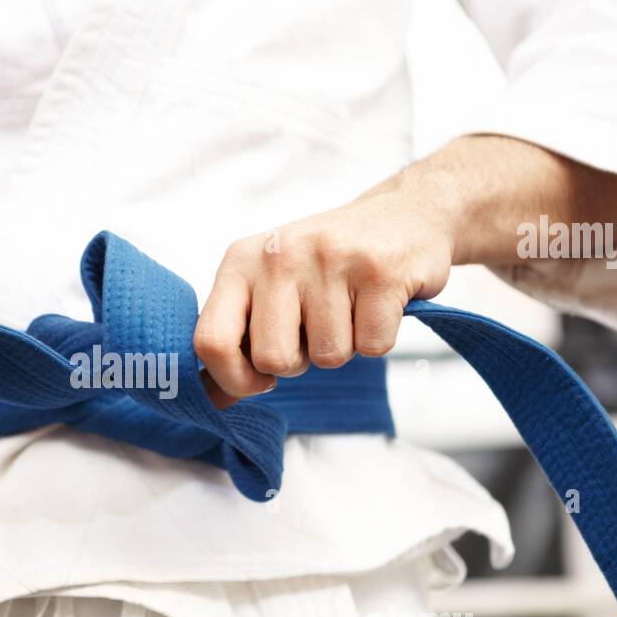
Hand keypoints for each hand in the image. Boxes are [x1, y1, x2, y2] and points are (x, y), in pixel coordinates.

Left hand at [195, 180, 455, 401]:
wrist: (404, 215)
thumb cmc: (326, 264)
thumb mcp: (270, 289)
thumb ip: (237, 341)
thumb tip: (215, 401)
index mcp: (240, 261)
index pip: (211, 342)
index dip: (233, 379)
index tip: (260, 380)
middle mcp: (280, 255)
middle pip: (273, 359)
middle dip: (298, 362)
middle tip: (315, 328)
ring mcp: (331, 259)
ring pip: (328, 357)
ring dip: (343, 346)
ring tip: (349, 307)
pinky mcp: (381, 271)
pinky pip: (373, 347)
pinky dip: (378, 338)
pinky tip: (377, 303)